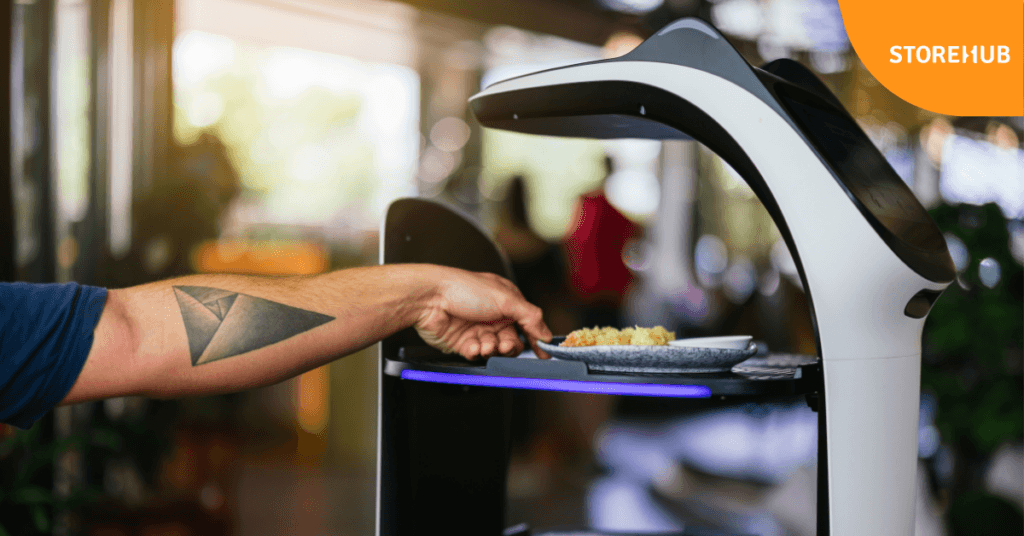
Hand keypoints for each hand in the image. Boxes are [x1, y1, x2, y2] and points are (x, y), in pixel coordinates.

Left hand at [414, 268, 551, 359]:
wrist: (429, 298)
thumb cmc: (463, 288)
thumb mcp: (506, 299)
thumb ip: (530, 317)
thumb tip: (547, 334)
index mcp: (506, 301)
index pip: (528, 323)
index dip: (535, 338)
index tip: (543, 353)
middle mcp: (492, 315)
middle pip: (512, 340)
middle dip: (509, 345)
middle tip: (504, 346)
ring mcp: (477, 329)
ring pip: (494, 349)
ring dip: (491, 348)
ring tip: (484, 344)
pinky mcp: (462, 342)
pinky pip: (476, 354)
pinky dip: (475, 351)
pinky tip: (471, 345)